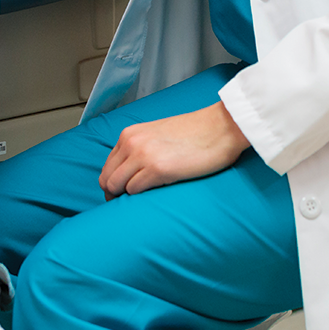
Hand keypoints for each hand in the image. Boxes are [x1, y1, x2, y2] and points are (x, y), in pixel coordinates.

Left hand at [99, 102, 249, 197]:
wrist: (222, 126)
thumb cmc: (196, 132)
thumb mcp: (158, 134)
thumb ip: (141, 148)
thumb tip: (131, 172)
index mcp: (130, 134)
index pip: (107, 167)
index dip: (112, 183)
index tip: (123, 193)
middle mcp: (132, 143)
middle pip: (107, 179)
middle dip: (114, 194)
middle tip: (130, 203)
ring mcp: (143, 155)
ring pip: (117, 187)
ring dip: (128, 197)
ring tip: (144, 199)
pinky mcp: (158, 169)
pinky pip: (134, 191)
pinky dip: (141, 196)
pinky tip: (156, 193)